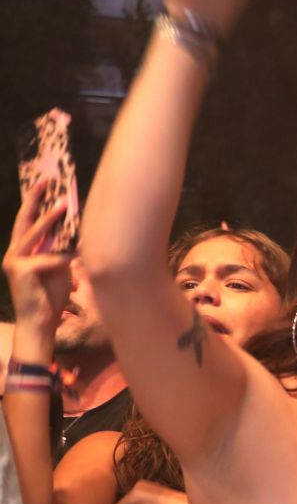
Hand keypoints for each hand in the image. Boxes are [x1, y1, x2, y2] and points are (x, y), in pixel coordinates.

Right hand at [5, 179, 75, 339]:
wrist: (40, 323)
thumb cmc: (50, 297)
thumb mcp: (58, 269)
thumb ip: (60, 251)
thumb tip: (75, 233)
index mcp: (21, 251)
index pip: (27, 222)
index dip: (35, 203)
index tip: (45, 184)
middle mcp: (13, 253)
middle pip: (24, 221)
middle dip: (35, 199)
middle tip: (48, 180)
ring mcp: (14, 262)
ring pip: (34, 235)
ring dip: (50, 219)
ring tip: (64, 204)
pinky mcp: (22, 272)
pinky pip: (49, 260)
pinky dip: (64, 259)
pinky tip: (77, 259)